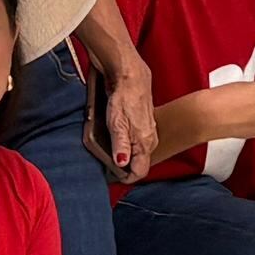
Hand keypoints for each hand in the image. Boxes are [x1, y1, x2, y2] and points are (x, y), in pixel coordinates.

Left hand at [93, 56, 158, 177]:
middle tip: (105, 162)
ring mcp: (147, 132)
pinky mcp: (142, 124)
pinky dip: (124, 143)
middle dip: (122, 167)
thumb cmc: (124, 98)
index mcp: (145, 143)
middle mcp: (149, 140)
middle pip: (138, 163)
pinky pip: (134, 141)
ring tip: (107, 148)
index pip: (139, 172)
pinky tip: (114, 136)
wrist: (131, 76)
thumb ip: (120, 147)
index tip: (111, 176)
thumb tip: (121, 164)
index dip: (125, 177)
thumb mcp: (117, 125)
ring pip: (136, 152)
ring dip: (122, 154)